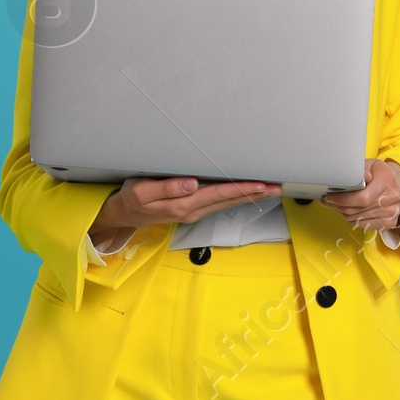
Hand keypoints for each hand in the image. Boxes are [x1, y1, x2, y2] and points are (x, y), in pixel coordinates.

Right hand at [90, 176, 281, 247]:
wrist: (123, 216)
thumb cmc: (131, 200)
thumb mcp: (141, 191)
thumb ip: (166, 188)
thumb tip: (192, 184)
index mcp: (184, 205)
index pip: (219, 194)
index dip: (241, 188)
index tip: (260, 183)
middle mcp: (193, 211)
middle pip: (230, 201)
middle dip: (254, 193)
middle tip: (277, 187)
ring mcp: (194, 213)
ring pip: (228, 204)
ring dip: (249, 197)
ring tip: (270, 190)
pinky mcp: (193, 210)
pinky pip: (220, 204)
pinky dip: (236, 198)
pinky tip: (246, 193)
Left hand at [321, 158, 399, 232]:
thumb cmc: (381, 173)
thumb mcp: (370, 165)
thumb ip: (360, 170)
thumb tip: (357, 178)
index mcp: (387, 181)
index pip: (362, 198)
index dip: (342, 200)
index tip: (328, 197)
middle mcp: (392, 199)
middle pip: (357, 210)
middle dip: (338, 206)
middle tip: (327, 201)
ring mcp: (392, 213)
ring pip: (357, 219)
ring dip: (343, 213)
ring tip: (337, 205)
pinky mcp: (389, 223)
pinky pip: (363, 225)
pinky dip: (352, 219)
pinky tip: (350, 211)